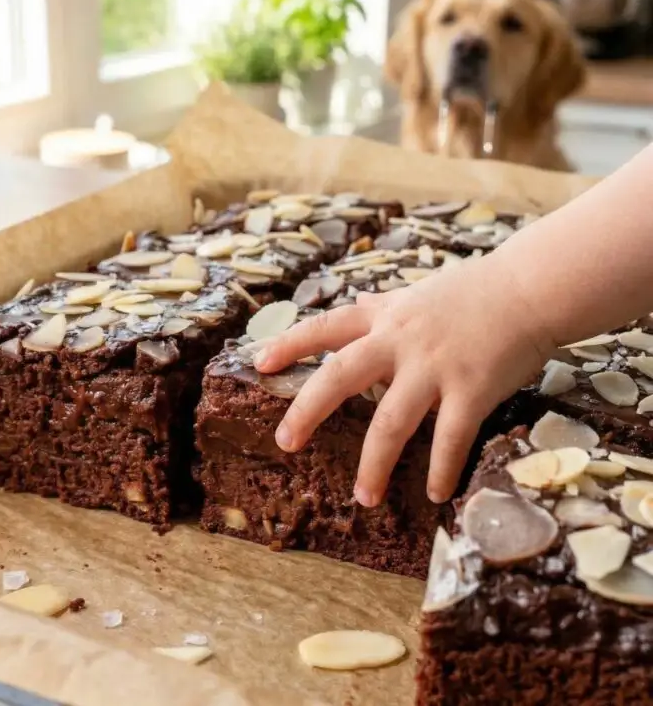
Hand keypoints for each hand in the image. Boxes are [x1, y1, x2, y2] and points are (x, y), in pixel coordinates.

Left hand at [254, 254, 553, 505]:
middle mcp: (400, 341)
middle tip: (285, 442)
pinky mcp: (470, 390)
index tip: (260, 365)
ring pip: (391, 421)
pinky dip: (440, 469)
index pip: (326, 327)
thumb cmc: (472, 291)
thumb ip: (382, 307)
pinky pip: (449, 438)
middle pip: (340, 376)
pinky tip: (434, 493)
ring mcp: (434, 367)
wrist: (527, 289)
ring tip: (363, 497)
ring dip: (373, 464)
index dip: (290, 345)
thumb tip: (351, 306)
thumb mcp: (415, 294)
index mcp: (385, 317)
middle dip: (307, 410)